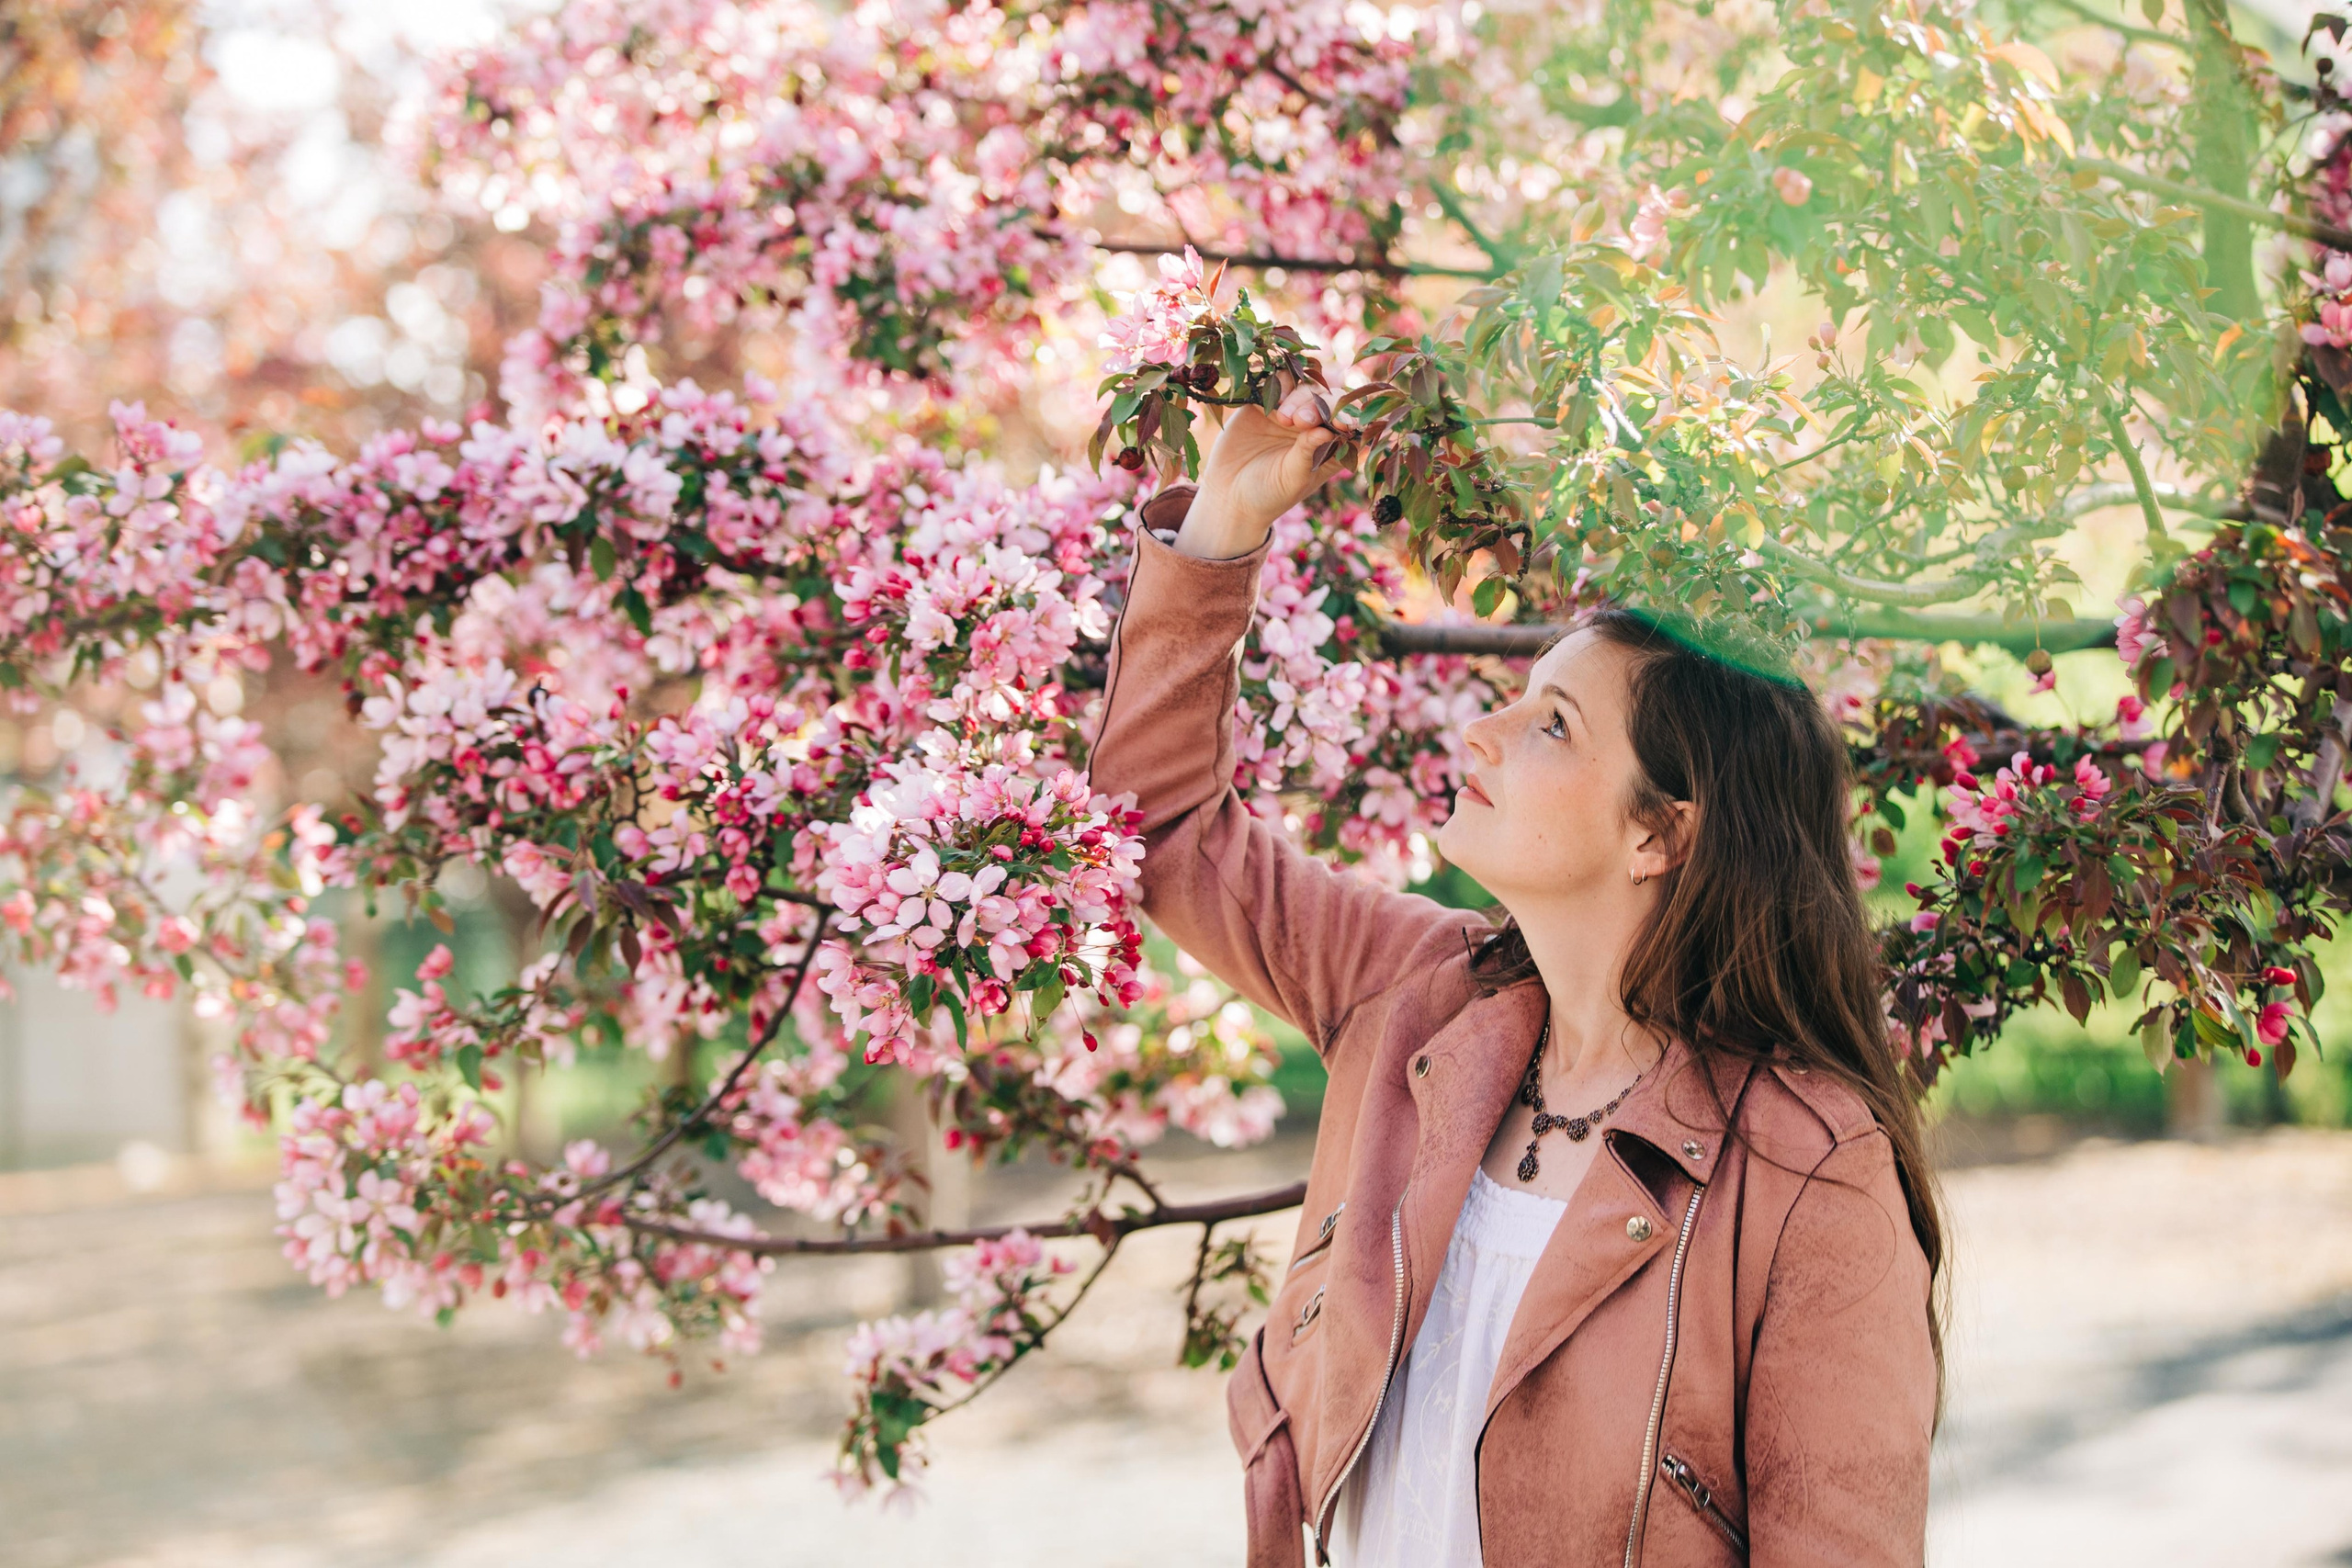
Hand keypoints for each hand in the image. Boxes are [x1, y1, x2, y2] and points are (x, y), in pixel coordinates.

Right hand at [1176, 379, 1349, 558]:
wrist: (1229, 494)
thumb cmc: (1270, 494)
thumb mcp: (1292, 478)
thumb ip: (1309, 453)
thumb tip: (1328, 430)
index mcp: (1332, 446)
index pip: (1350, 424)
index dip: (1349, 417)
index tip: (1340, 423)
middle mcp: (1315, 425)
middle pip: (1329, 401)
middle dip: (1319, 406)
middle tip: (1302, 422)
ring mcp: (1291, 411)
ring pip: (1306, 388)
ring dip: (1299, 397)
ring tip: (1283, 418)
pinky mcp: (1266, 402)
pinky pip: (1278, 382)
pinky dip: (1280, 384)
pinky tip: (1273, 402)